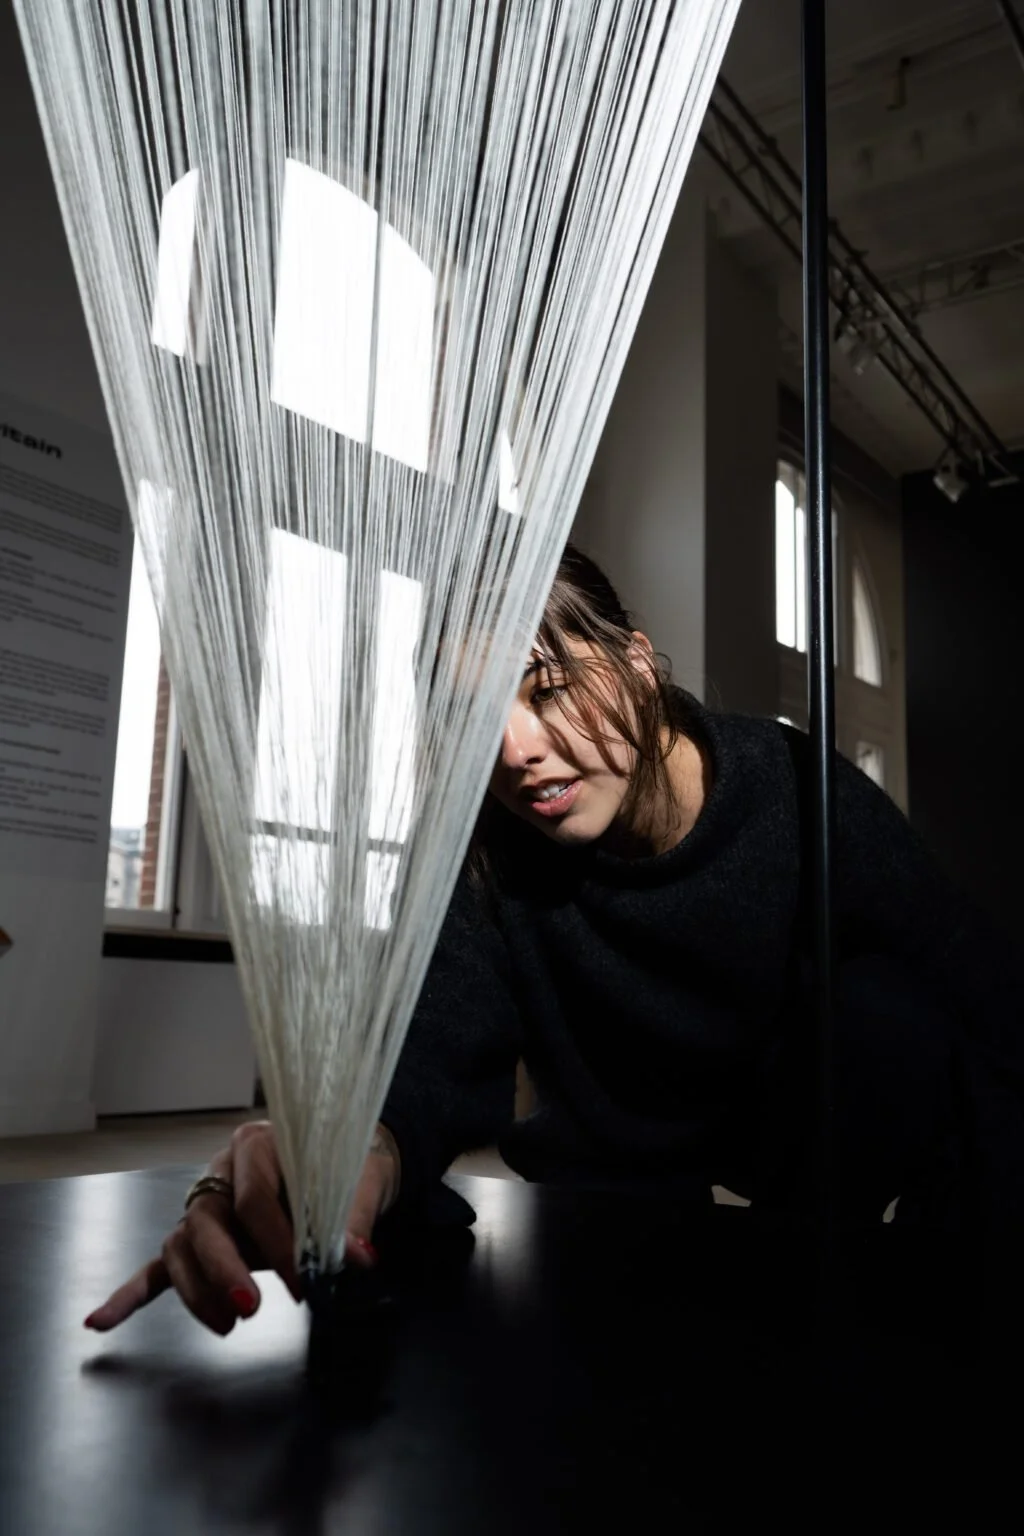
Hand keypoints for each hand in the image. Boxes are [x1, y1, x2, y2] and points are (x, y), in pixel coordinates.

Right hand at [84, 1119, 400, 1335]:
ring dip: (198, 1289)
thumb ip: (353, 1218)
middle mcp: (222, 1171)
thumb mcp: (360, 1181)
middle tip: (250, 1307)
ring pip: (182, 1246)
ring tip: (227, 1324)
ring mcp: (205, 1205)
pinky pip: (160, 1264)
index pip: (255, 1199)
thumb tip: (359, 1258)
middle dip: (225, 1269)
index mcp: (258, 1144)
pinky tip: (101, 1321)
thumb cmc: (348, 1165)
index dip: (278, 1243)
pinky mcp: (199, 1237)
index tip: (303, 1282)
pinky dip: (132, 1293)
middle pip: (207, 1222)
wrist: (344, 1159)